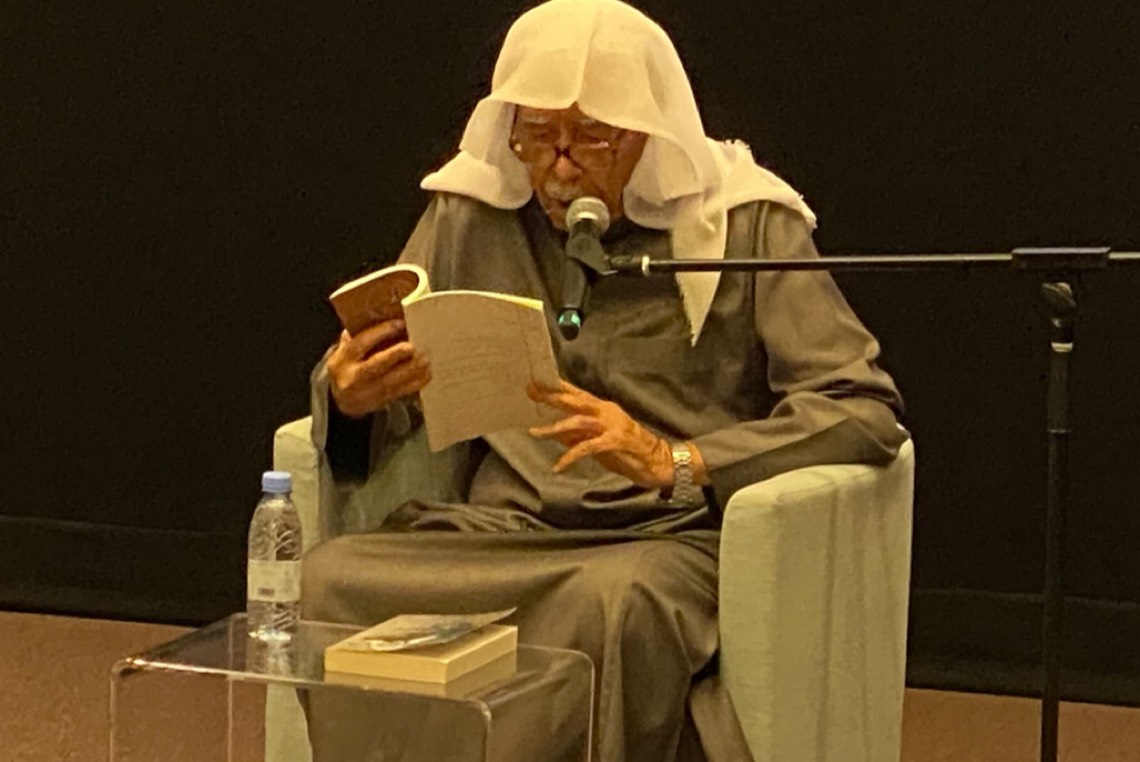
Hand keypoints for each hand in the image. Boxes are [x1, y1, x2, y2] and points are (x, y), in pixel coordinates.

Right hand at [327, 319, 430, 417]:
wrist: (339, 400)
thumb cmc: (347, 366)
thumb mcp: (344, 350)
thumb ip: (357, 335)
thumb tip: (383, 315)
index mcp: (344, 357)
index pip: (362, 342)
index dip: (381, 332)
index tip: (400, 323)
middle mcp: (354, 375)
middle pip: (376, 364)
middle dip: (396, 354)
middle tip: (414, 346)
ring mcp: (367, 391)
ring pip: (391, 380)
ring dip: (411, 370)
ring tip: (426, 360)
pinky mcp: (380, 401)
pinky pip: (399, 392)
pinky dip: (415, 384)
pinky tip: (427, 375)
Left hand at [527, 380, 673, 488]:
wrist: (658, 463)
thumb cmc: (628, 453)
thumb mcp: (598, 443)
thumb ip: (578, 437)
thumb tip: (554, 434)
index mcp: (603, 409)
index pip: (577, 395)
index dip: (557, 388)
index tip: (536, 382)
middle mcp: (607, 412)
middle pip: (576, 401)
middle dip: (552, 397)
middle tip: (532, 392)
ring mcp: (612, 425)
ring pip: (579, 421)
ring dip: (555, 427)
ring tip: (536, 432)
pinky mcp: (616, 442)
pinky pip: (588, 447)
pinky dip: (571, 455)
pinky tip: (559, 466)